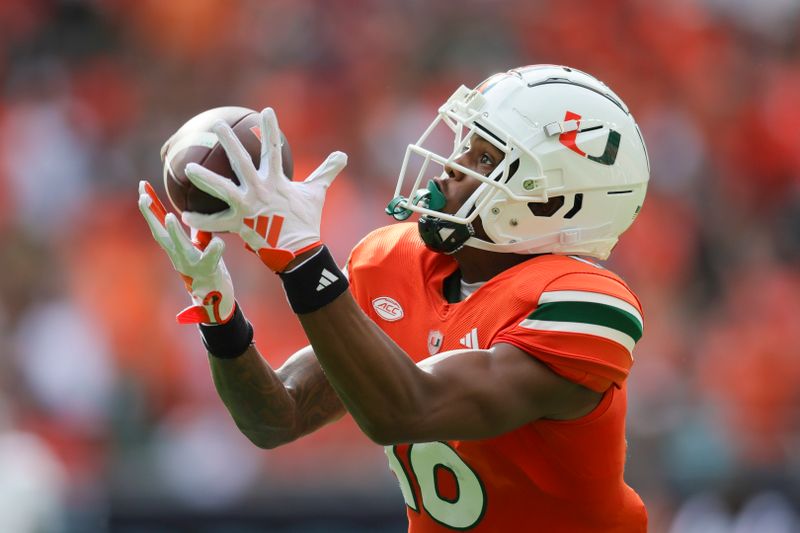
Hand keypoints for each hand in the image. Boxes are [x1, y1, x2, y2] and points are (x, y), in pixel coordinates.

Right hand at [138, 180, 234, 323]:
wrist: (215, 298)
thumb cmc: (205, 266)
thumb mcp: (197, 245)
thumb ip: (194, 229)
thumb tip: (194, 209)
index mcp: (174, 248)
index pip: (157, 224)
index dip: (149, 206)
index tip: (142, 186)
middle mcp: (178, 255)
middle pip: (160, 234)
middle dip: (150, 216)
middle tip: (143, 197)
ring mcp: (191, 264)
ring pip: (181, 247)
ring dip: (174, 233)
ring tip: (171, 217)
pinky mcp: (207, 270)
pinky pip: (211, 257)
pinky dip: (215, 248)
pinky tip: (219, 241)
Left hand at [180, 107, 347, 271]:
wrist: (298, 251)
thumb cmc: (306, 221)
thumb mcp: (316, 193)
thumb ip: (326, 172)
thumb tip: (343, 155)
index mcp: (277, 180)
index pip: (273, 148)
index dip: (271, 128)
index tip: (266, 110)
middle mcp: (260, 190)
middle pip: (242, 161)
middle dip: (230, 142)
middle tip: (219, 126)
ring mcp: (248, 206)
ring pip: (222, 188)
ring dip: (205, 178)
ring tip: (188, 168)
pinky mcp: (240, 224)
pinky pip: (216, 222)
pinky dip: (200, 220)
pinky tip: (184, 215)